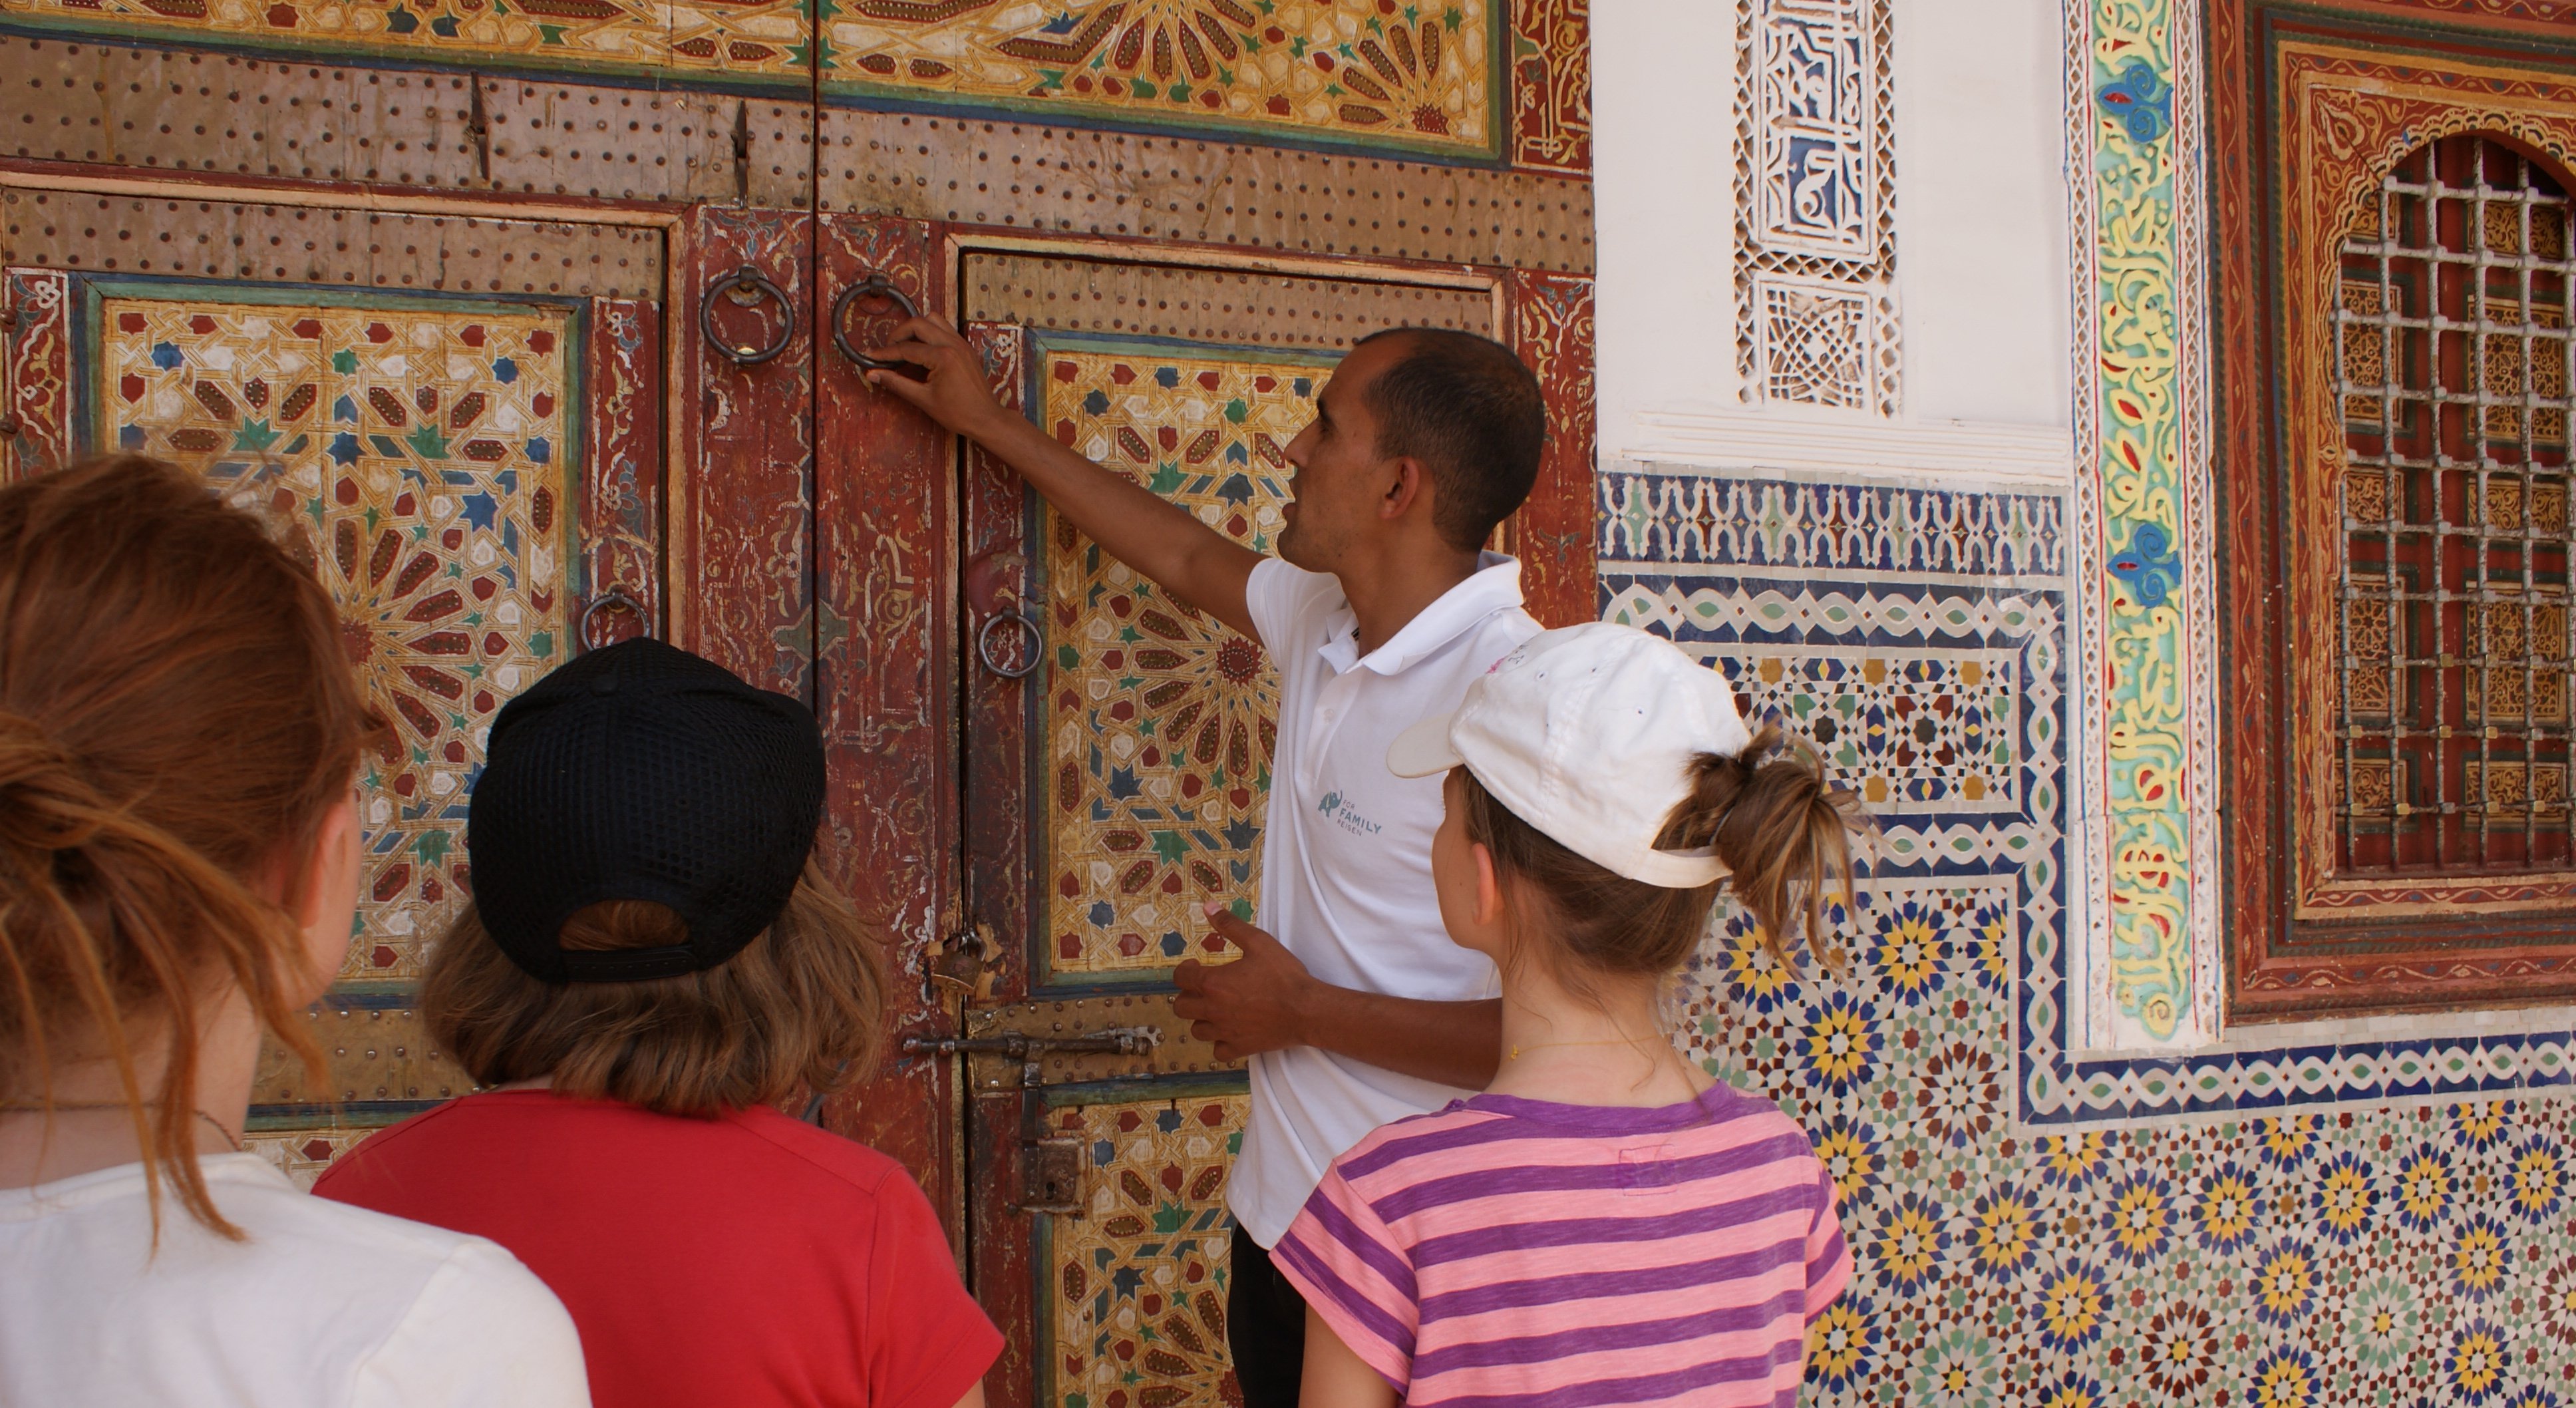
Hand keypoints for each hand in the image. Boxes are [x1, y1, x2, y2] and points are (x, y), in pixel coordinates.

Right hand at [863, 316, 1014, 440]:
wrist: (986, 419)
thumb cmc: (959, 413)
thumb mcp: (923, 399)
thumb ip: (896, 383)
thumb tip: (874, 374)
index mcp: (943, 357)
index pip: (906, 348)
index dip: (885, 353)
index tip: (871, 357)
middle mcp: (953, 344)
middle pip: (918, 323)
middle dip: (899, 333)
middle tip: (888, 350)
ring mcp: (961, 344)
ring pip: (933, 320)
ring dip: (916, 328)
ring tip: (904, 345)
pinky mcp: (965, 347)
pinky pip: (944, 329)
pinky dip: (930, 333)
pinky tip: (922, 349)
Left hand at [1172, 905, 1316, 1061]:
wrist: (1306, 1009)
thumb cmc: (1283, 974)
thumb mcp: (1258, 942)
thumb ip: (1230, 925)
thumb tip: (1208, 907)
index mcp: (1213, 983)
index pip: (1180, 978)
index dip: (1185, 970)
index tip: (1196, 965)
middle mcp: (1213, 1009)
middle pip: (1181, 1007)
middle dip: (1188, 995)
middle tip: (1204, 988)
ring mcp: (1225, 1031)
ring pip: (1197, 1030)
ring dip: (1201, 1019)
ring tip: (1215, 1009)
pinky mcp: (1239, 1048)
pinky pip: (1218, 1051)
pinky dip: (1220, 1042)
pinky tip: (1230, 1031)